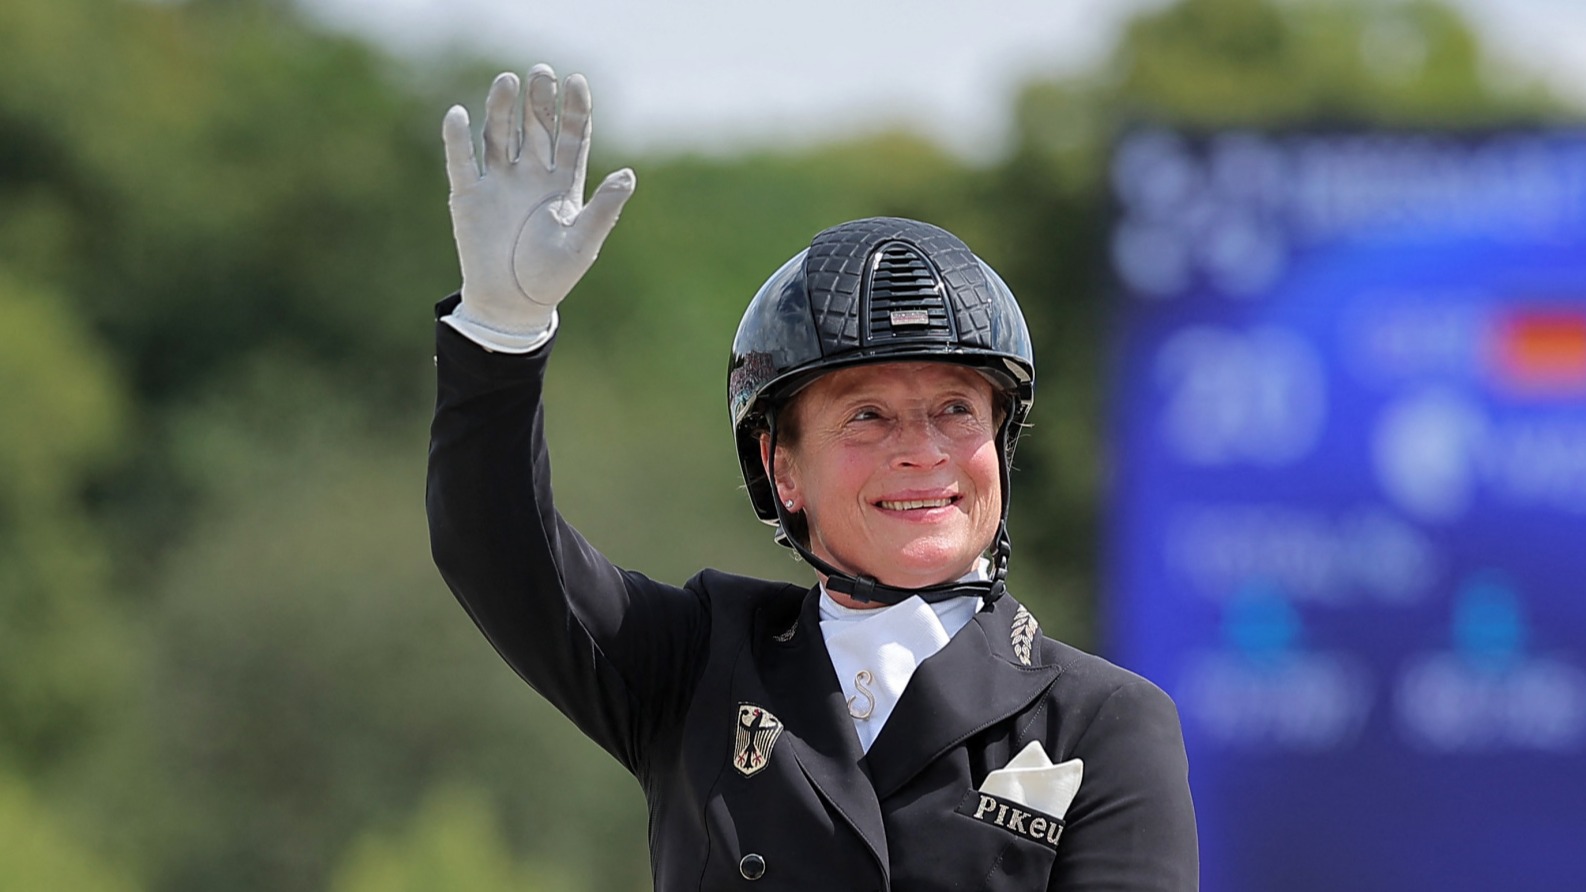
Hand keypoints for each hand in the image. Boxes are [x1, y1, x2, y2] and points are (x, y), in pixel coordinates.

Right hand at [443, 64, 634, 349]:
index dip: (574, 109)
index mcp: (562, 184)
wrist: (510, 304)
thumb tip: (629, 175)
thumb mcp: (582, 244)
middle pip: (535, 127)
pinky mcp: (468, 195)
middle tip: (541, 72)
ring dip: (502, 108)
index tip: (576, 81)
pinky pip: (462, 160)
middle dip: (539, 100)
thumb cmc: (551, 276)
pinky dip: (458, 138)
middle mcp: (531, 175)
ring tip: (508, 81)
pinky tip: (459, 114)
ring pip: (500, 134)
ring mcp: (499, 182)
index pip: (571, 136)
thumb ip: (604, 209)